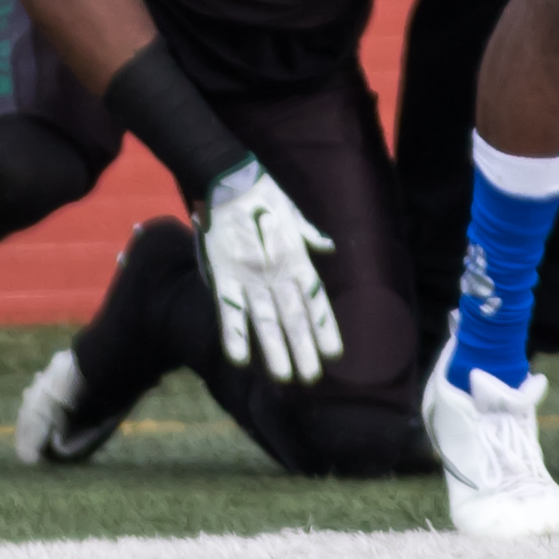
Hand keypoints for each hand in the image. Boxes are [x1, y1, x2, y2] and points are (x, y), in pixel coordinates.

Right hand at [196, 165, 341, 383]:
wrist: (229, 179)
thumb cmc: (263, 196)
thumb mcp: (293, 213)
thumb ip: (310, 235)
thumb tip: (329, 247)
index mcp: (296, 257)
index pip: (315, 300)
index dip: (325, 327)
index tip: (335, 354)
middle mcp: (277, 271)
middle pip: (294, 316)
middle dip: (304, 348)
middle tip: (312, 378)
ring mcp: (250, 275)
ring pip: (266, 319)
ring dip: (276, 349)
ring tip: (286, 377)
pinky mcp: (223, 274)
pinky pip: (229, 309)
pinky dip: (234, 334)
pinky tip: (240, 359)